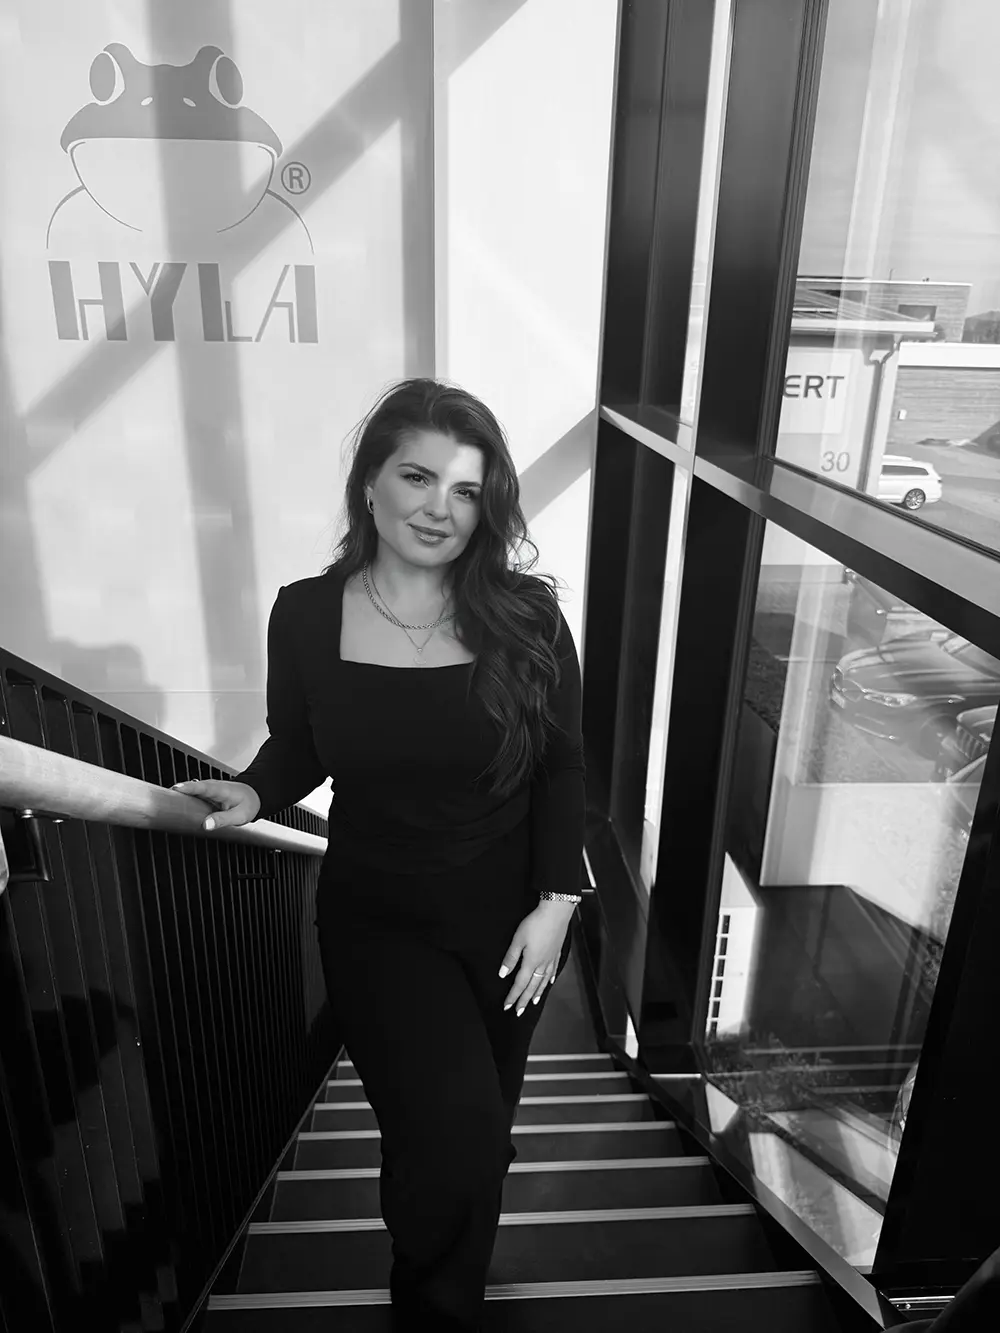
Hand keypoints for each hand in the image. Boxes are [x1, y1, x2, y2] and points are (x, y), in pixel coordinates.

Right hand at [170, 779, 260, 830]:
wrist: (254, 796)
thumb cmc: (248, 804)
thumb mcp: (239, 816)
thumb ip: (222, 820)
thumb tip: (205, 825)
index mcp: (220, 789)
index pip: (201, 786)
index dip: (188, 787)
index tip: (175, 789)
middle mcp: (212, 786)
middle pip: (191, 787)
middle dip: (177, 791)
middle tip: (162, 798)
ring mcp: (208, 789)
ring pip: (190, 790)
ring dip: (178, 794)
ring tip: (164, 802)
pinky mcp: (205, 793)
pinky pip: (192, 794)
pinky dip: (183, 797)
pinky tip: (175, 805)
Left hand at [499, 899, 574, 1016]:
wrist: (556, 912)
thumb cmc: (536, 923)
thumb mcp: (518, 939)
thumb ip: (511, 958)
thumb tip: (503, 974)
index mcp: (531, 962)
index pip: (519, 984)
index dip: (513, 996)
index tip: (507, 1007)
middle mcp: (542, 964)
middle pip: (532, 987)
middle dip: (524, 1000)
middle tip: (519, 1012)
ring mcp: (551, 959)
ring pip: (543, 981)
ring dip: (537, 993)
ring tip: (533, 1002)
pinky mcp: (556, 952)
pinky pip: (552, 970)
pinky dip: (549, 979)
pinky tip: (549, 982)